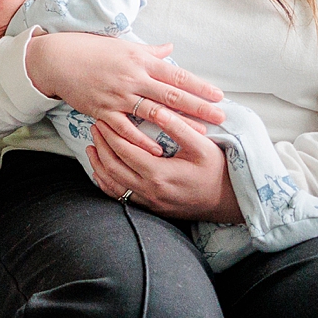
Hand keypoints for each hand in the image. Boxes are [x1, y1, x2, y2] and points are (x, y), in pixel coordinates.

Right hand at [24, 33, 225, 127]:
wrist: (59, 58)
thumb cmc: (92, 50)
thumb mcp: (124, 46)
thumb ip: (150, 52)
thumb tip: (171, 50)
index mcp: (141, 61)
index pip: (177, 74)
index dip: (199, 86)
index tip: (219, 95)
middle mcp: (133, 78)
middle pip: (172, 94)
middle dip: (199, 106)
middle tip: (221, 116)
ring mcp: (118, 95)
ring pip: (154, 112)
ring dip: (179, 124)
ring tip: (200, 133)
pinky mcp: (103, 110)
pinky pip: (125, 128)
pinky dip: (141, 140)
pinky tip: (157, 150)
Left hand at [87, 107, 244, 222]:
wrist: (227, 203)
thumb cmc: (217, 172)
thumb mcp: (202, 147)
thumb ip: (179, 128)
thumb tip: (159, 109)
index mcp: (160, 174)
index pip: (125, 151)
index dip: (111, 134)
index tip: (103, 118)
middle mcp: (149, 191)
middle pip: (113, 167)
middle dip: (101, 145)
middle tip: (94, 127)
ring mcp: (148, 203)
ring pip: (113, 184)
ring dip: (99, 164)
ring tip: (91, 146)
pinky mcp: (150, 208)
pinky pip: (121, 197)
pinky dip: (107, 183)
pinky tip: (101, 171)